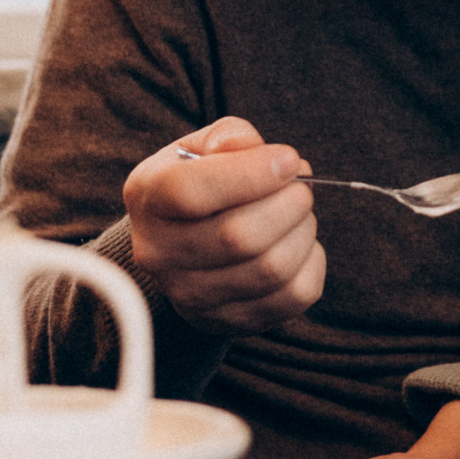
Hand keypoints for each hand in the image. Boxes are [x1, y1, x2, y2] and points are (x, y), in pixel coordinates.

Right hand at [122, 117, 323, 336]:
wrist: (185, 246)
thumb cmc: (202, 185)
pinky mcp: (229, 321)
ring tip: (300, 213)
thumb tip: (254, 149)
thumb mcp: (203, 148)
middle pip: (239, 237)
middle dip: (289, 204)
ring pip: (271, 268)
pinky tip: (297, 244)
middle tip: (302, 187)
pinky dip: (311, 263)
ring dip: (303, 232)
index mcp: (149, 198)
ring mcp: (191, 296)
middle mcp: (159, 253)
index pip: (191, 192)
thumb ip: (228, 137)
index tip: (288, 160)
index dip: (252, 173)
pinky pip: (293, 296)